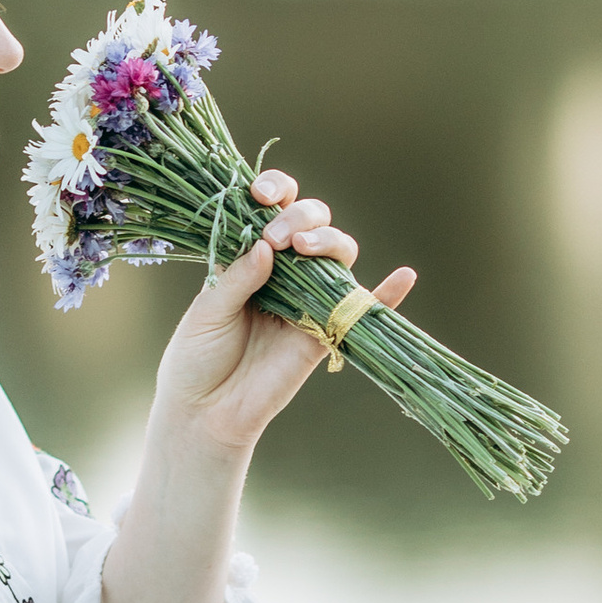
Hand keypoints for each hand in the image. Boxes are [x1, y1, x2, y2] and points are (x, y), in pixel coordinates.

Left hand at [149, 168, 418, 460]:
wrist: (204, 412)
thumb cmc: (197, 355)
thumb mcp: (208, 310)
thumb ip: (238, 278)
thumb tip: (268, 245)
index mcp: (251, 254)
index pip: (274, 208)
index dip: (276, 191)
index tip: (261, 196)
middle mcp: (285, 270)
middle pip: (314, 223)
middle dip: (301, 217)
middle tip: (278, 236)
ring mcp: (308, 299)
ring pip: (338, 255)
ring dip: (328, 241)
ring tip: (304, 250)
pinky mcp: (325, 332)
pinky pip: (363, 309)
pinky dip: (387, 293)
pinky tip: (404, 276)